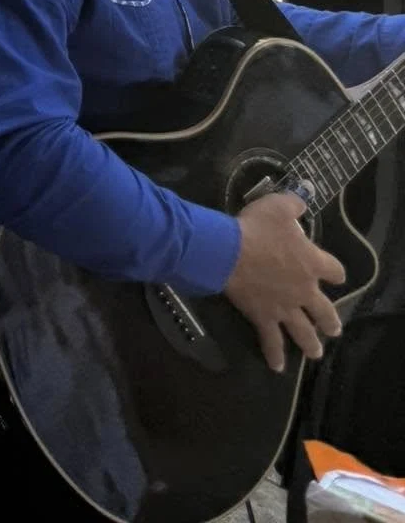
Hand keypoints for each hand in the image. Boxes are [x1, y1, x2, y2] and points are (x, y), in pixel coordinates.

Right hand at [225, 191, 345, 370]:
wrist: (230, 252)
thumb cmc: (256, 228)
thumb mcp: (277, 207)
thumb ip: (293, 205)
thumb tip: (302, 200)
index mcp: (311, 263)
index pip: (335, 271)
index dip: (336, 273)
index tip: (335, 276)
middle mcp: (304, 290)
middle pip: (324, 311)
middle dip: (330, 321)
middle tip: (332, 329)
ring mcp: (285, 307)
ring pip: (304, 332)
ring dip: (311, 344)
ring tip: (316, 353)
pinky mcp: (264, 317)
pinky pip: (271, 341)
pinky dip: (274, 355)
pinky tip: (277, 366)